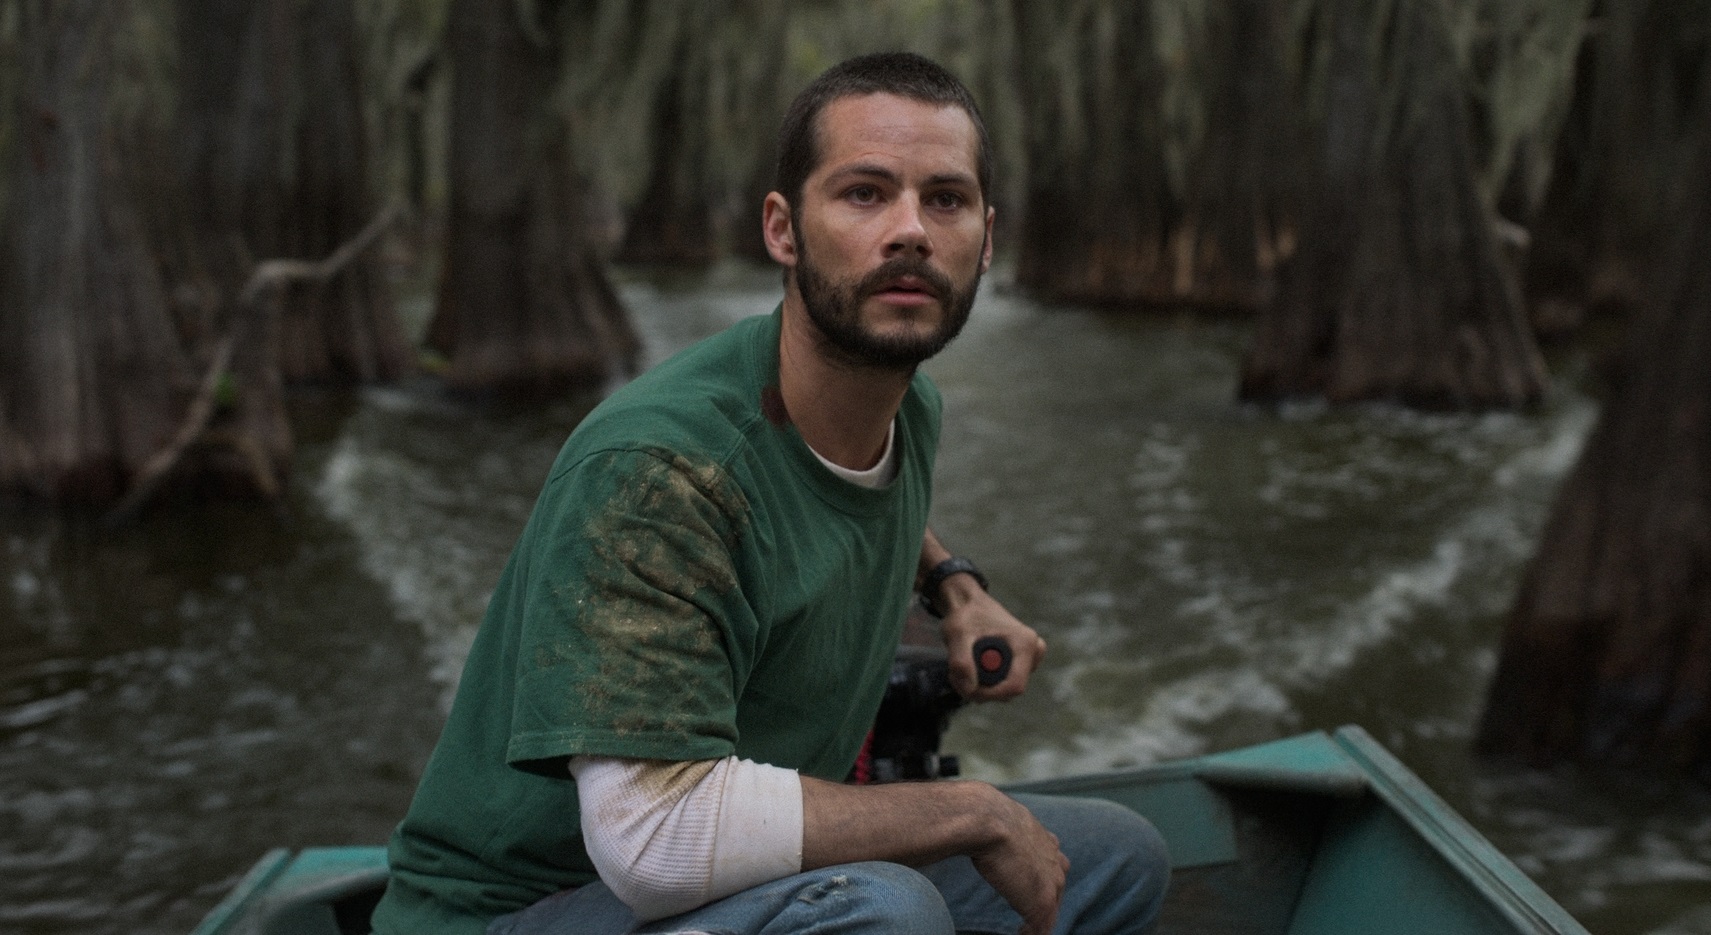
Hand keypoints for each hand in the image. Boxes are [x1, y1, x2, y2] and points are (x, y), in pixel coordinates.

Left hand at [938, 585, 1046, 700]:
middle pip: (1008, 690)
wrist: (968, 603)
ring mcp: (1029, 658)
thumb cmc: (965, 614)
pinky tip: (971, 666)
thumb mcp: (957, 634)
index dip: (991, 694)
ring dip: (979, 685)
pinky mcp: (1021, 663)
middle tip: (956, 674)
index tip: (968, 689)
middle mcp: (1033, 651)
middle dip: (981, 688)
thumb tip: (970, 689)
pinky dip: (983, 680)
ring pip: (1004, 689)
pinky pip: (1003, 683)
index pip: (1015, 686)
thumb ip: (961, 662)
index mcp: (1025, 643)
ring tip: (961, 667)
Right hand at [968, 786, 1068, 934]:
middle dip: (1045, 899)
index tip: (1028, 883)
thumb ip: (995, 824)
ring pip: (1051, 909)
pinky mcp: (1042, 902)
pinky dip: (1032, 932)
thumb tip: (968, 815)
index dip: (1043, 876)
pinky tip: (1020, 934)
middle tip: (1030, 913)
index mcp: (1045, 840)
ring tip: (1024, 929)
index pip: (1053, 862)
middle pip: (1057, 887)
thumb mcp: (995, 815)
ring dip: (1039, 920)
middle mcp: (1054, 861)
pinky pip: (1042, 927)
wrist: (985, 819)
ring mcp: (1051, 882)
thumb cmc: (981, 814)